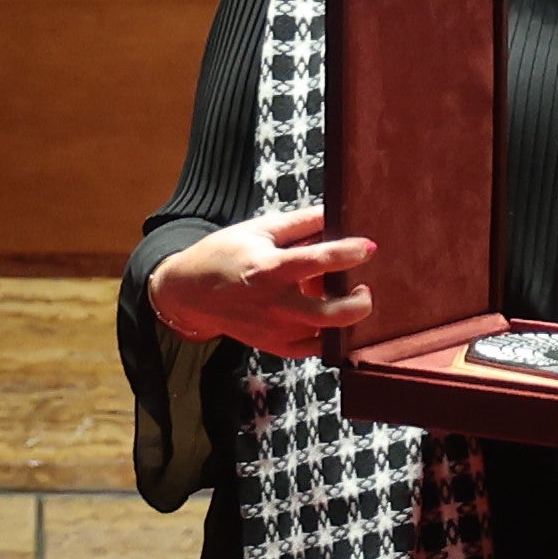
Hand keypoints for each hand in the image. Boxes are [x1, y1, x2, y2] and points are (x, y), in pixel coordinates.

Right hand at [146, 203, 380, 357]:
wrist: (189, 293)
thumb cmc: (225, 255)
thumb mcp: (259, 230)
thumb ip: (301, 223)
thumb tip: (337, 211)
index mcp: (269, 268)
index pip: (316, 262)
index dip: (347, 253)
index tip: (369, 246)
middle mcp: (275, 304)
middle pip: (328, 315)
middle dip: (358, 304)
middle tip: (364, 288)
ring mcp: (276, 331)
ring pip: (325, 334)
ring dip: (342, 316)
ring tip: (338, 296)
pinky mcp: (276, 347)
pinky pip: (314, 348)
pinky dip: (329, 334)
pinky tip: (328, 315)